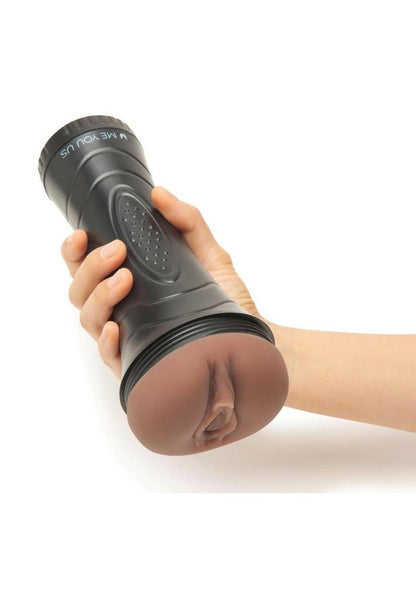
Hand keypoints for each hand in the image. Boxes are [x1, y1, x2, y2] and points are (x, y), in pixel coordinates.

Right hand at [60, 186, 262, 378]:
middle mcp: (123, 310)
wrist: (248, 339)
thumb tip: (160, 193)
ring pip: (88, 319)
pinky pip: (108, 355)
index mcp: (130, 284)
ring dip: (99, 295)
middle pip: (80, 291)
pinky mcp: (139, 363)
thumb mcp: (210, 255)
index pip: (87, 267)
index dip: (75, 251)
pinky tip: (117, 327)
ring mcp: (129, 337)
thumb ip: (188, 222)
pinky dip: (107, 340)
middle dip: (90, 268)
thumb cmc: (226, 301)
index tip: (82, 235)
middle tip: (116, 252)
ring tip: (124, 279)